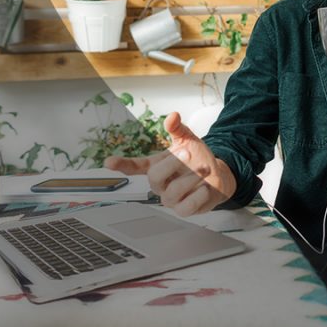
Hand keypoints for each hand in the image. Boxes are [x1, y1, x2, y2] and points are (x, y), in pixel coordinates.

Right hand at [104, 112, 235, 216]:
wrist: (218, 176)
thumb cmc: (197, 159)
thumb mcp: (188, 140)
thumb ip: (178, 129)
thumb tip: (173, 116)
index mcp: (156, 166)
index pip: (134, 166)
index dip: (121, 165)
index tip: (108, 162)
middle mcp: (159, 184)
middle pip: (154, 177)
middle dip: (171, 165)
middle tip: (188, 154)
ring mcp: (170, 199)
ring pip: (173, 192)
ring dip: (191, 178)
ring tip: (205, 168)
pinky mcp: (183, 210)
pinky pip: (186, 207)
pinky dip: (198, 195)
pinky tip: (205, 188)